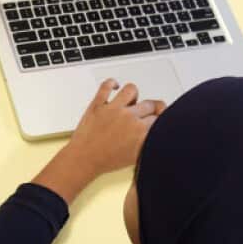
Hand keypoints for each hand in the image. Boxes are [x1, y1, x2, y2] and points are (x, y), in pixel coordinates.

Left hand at [34, 79, 164, 202]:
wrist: (83, 160)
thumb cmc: (106, 160)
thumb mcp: (136, 156)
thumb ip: (148, 141)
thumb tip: (156, 132)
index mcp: (141, 131)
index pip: (159, 117)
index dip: (158, 119)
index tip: (156, 119)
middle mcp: (129, 117)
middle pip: (150, 104)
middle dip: (150, 109)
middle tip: (145, 113)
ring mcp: (113, 109)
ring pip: (132, 89)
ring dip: (134, 95)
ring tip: (130, 103)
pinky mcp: (98, 104)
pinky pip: (106, 85)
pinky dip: (112, 83)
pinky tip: (115, 87)